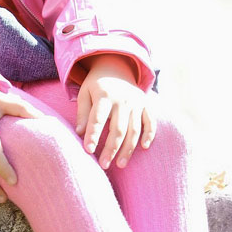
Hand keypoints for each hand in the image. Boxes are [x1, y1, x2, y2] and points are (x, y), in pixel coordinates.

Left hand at [75, 55, 156, 169]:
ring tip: (120, 164)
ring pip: (134, 130)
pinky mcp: (146, 104)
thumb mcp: (84, 94)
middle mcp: (123, 99)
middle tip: (104, 165)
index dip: (93, 135)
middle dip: (111, 149)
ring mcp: (136, 102)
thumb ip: (83, 113)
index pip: (98, 118)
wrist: (116, 66)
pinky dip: (149, 134)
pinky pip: (150, 121)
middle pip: (118, 129)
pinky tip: (143, 148)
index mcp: (104, 95)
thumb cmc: (96, 85)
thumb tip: (80, 133)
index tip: (88, 151)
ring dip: (128, 149)